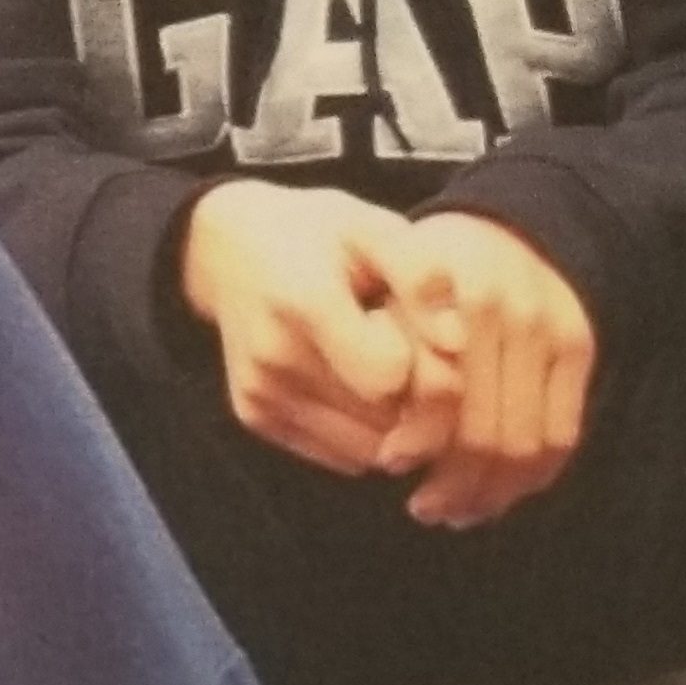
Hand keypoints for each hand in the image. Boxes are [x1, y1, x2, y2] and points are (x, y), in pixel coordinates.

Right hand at [179, 182, 456, 476]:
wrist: (228, 247)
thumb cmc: (317, 233)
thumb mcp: (373, 227)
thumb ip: (420, 276)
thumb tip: (457, 342)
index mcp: (306, 303)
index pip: (393, 376)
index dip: (426, 361)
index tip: (417, 329)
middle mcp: (275, 359)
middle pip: (387, 421)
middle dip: (420, 398)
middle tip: (408, 348)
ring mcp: (261, 394)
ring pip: (372, 450)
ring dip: (397, 422)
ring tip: (381, 365)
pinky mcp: (255, 417)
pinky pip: (345, 457)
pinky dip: (369, 433)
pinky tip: (356, 384)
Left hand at [377, 212, 595, 528]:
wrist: (511, 221)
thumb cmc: (428, 266)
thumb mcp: (387, 282)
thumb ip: (381, 347)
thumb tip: (391, 446)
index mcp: (444, 294)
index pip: (437, 395)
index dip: (415, 439)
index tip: (388, 462)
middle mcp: (502, 311)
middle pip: (483, 429)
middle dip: (452, 481)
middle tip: (424, 507)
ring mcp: (548, 329)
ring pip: (525, 443)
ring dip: (492, 491)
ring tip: (457, 510)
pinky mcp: (580, 347)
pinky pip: (563, 434)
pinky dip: (532, 476)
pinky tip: (501, 493)